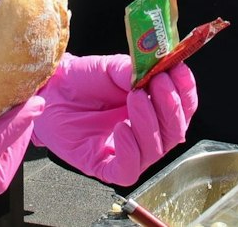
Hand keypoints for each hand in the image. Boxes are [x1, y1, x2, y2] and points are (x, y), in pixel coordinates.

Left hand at [31, 54, 196, 186]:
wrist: (51, 90)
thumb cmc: (83, 79)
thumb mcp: (112, 67)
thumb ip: (134, 70)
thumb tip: (154, 71)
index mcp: (154, 109)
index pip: (183, 109)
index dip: (186, 92)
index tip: (179, 71)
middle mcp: (145, 134)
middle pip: (174, 133)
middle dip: (170, 108)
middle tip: (158, 83)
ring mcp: (126, 151)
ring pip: (155, 152)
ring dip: (150, 124)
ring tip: (136, 97)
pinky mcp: (103, 166)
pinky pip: (127, 171)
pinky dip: (130, 152)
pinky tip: (122, 128)